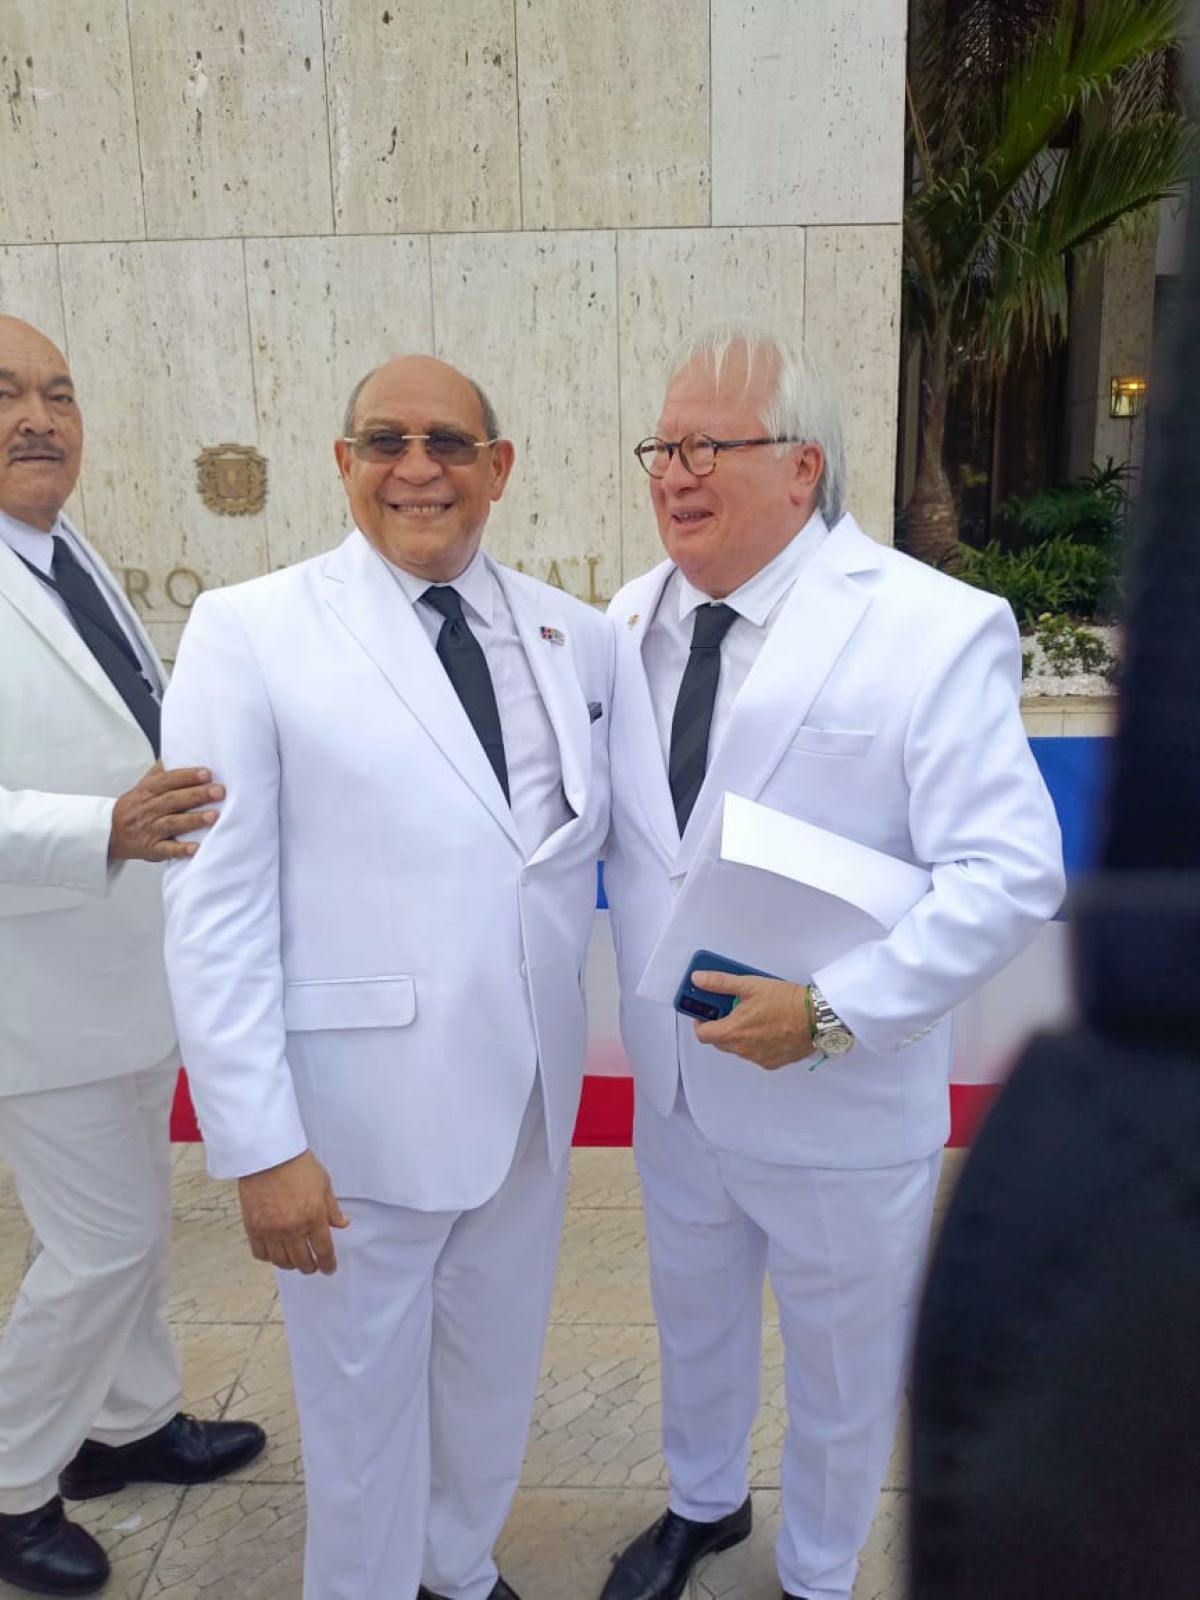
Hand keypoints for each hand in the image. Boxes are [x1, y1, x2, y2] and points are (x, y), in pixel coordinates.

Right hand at [108, 761, 223, 861]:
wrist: (110, 832)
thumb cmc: (135, 806)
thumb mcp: (144, 785)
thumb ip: (161, 771)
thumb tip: (180, 750)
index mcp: (148, 791)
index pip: (167, 781)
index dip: (186, 776)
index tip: (207, 773)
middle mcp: (149, 809)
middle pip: (173, 800)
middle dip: (197, 795)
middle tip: (219, 791)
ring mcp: (150, 829)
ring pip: (173, 823)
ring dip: (193, 820)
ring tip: (213, 816)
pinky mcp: (152, 849)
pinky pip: (167, 850)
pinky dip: (181, 850)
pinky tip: (197, 848)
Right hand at [238, 1150, 349, 1274]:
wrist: (269, 1155)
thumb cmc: (298, 1165)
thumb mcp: (324, 1184)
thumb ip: (332, 1209)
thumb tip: (342, 1224)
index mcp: (314, 1217)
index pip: (324, 1250)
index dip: (328, 1264)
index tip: (329, 1269)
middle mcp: (293, 1228)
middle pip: (303, 1261)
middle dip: (311, 1267)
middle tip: (313, 1266)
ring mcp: (271, 1230)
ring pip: (282, 1262)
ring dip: (291, 1265)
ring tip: (295, 1261)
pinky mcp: (253, 1228)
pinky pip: (260, 1254)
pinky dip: (269, 1257)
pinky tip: (275, 1252)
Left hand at [691, 971, 815, 1070]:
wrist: (816, 1017)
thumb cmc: (786, 1002)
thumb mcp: (749, 985)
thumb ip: (720, 983)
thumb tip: (699, 980)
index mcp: (733, 1032)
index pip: (702, 1034)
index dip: (700, 1021)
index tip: (705, 1011)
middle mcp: (743, 1050)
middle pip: (720, 1041)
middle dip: (721, 1025)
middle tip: (731, 1009)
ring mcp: (758, 1058)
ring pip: (739, 1048)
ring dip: (740, 1034)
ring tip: (754, 1015)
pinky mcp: (774, 1062)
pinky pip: (756, 1054)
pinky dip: (757, 1042)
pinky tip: (768, 1027)